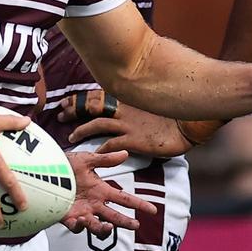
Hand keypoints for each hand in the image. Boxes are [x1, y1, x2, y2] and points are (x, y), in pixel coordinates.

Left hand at [60, 151, 156, 236]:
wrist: (44, 172)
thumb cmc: (66, 165)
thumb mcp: (87, 160)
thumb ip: (105, 160)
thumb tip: (125, 153)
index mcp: (101, 190)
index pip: (124, 198)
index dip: (138, 204)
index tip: (152, 210)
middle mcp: (94, 204)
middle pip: (114, 216)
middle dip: (126, 222)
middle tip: (135, 225)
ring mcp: (83, 212)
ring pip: (98, 227)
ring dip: (104, 229)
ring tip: (108, 226)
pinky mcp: (69, 218)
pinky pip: (77, 228)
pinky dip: (80, 227)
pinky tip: (81, 220)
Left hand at [63, 100, 192, 157]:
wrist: (190, 124)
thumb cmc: (177, 114)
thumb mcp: (157, 103)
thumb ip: (142, 104)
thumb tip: (135, 104)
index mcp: (130, 98)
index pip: (99, 94)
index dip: (82, 97)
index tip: (68, 99)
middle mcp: (125, 109)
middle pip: (92, 105)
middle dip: (74, 108)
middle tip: (61, 112)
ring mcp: (128, 124)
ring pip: (97, 124)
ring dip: (82, 130)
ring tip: (71, 136)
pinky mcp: (133, 140)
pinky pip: (109, 145)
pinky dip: (98, 150)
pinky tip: (91, 155)